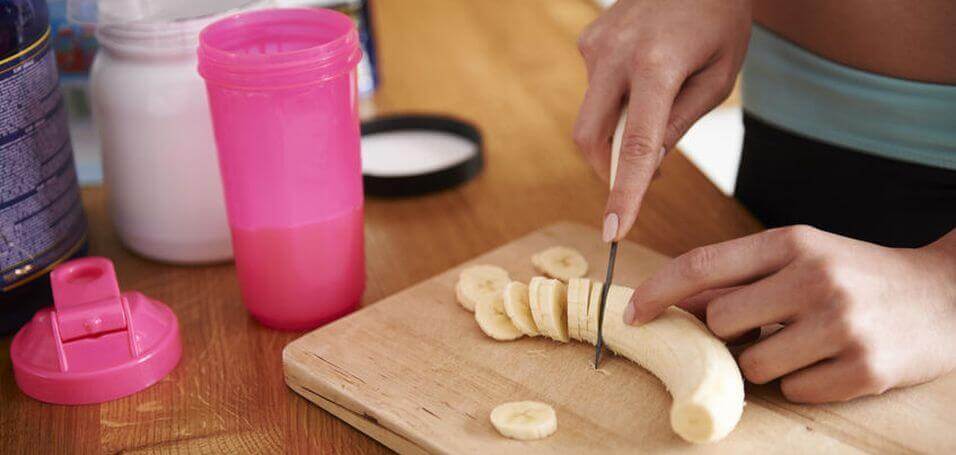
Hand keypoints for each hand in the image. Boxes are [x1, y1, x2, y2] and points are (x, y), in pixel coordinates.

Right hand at [574, 0, 751, 240]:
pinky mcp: (587, 40)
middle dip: (608, 169)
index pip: (637, 146)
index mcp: (657, 66)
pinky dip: (615, 101)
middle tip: (639, 178)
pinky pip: (594, 90)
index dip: (624, 193)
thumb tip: (648, 165)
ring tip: (656, 104)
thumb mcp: (717, 77)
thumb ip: (680, 123)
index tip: (614, 231)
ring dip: (617, 130)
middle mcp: (615, 55)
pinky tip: (643, 74)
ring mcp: (595, 45)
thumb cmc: (719, 20)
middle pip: (590, 138)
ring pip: (591, 116)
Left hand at [624, 225, 955, 402]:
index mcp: (793, 242)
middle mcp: (816, 278)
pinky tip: (830, 361)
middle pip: (721, 321)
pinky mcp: (865, 370)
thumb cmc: (855, 274)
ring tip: (803, 343)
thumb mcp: (799, 256)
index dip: (657, 293)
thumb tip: (675, 301)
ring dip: (765, 362)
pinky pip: (794, 392)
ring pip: (754, 365)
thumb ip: (739, 274)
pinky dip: (802, 383)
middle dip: (729, 333)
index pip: (701, 265)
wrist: (944, 296)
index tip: (632, 316)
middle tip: (761, 326)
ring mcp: (842, 325)